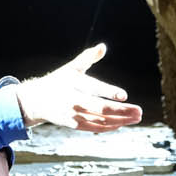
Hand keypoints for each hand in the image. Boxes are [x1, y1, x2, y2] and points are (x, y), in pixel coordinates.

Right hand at [13, 44, 143, 131]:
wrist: (36, 101)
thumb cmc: (59, 81)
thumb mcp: (71, 68)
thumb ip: (88, 57)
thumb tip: (102, 46)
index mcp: (74, 84)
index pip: (94, 88)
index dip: (109, 91)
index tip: (124, 95)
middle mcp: (74, 100)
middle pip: (100, 108)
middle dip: (122, 111)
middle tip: (139, 111)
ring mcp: (74, 115)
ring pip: (101, 120)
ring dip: (120, 120)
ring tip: (137, 117)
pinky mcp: (74, 125)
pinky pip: (94, 128)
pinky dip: (109, 127)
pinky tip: (122, 124)